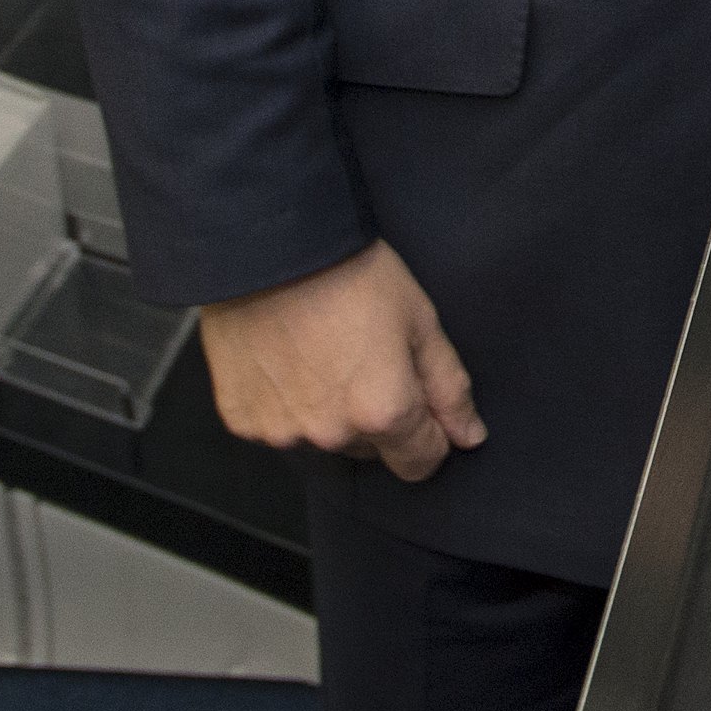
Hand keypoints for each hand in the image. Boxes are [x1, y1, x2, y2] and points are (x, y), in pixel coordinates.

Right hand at [199, 239, 482, 482]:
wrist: (271, 248)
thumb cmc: (351, 276)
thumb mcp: (420, 320)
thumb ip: (449, 387)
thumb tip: (469, 437)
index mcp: (383, 413)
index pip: (420, 462)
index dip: (428, 431)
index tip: (417, 396)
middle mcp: (331, 434)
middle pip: (371, 450)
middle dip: (377, 416)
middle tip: (364, 357)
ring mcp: (280, 431)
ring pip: (322, 438)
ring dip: (328, 411)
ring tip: (321, 352)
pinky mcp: (241, 420)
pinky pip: (277, 425)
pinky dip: (285, 402)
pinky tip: (286, 359)